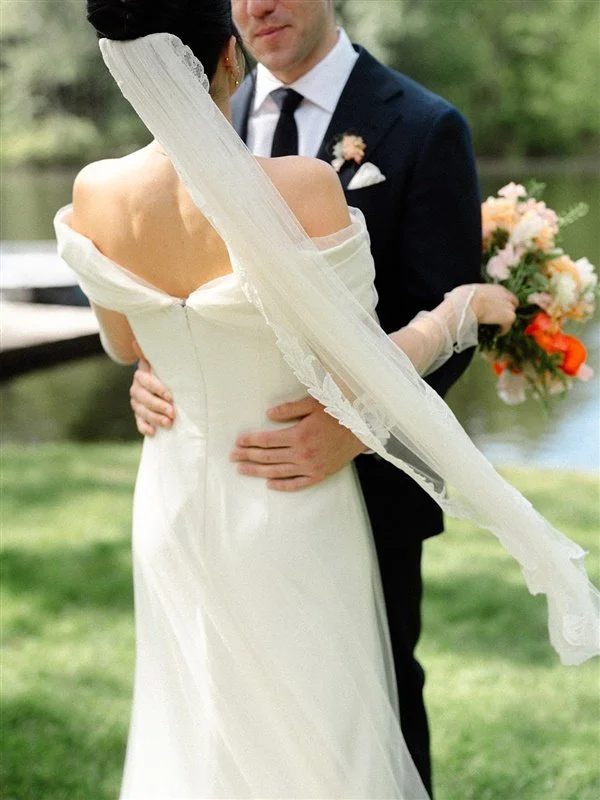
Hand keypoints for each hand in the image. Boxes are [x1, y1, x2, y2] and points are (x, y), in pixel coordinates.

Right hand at [130, 341, 174, 435]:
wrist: (160, 381)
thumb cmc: (164, 371)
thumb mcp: (161, 362)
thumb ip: (150, 354)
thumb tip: (136, 341)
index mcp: (141, 376)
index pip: (147, 382)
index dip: (158, 389)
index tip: (170, 396)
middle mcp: (136, 389)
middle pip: (145, 399)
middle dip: (159, 406)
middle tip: (172, 413)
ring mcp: (137, 403)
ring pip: (143, 412)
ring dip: (155, 419)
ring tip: (168, 424)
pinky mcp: (139, 414)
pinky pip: (139, 422)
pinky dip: (145, 428)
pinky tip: (153, 432)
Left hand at [229, 396, 366, 491]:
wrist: (362, 428)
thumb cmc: (337, 412)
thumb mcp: (312, 404)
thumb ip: (289, 409)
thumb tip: (268, 415)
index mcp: (299, 435)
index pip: (267, 440)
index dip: (250, 440)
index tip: (238, 441)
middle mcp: (302, 453)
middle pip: (268, 456)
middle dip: (248, 456)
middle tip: (232, 457)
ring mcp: (310, 466)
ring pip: (278, 471)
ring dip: (258, 471)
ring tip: (242, 470)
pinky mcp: (319, 474)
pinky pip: (297, 484)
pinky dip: (282, 485)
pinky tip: (269, 484)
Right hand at [471, 285, 517, 334]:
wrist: (466, 305)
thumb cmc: (463, 299)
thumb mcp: (472, 291)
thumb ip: (479, 294)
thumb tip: (471, 298)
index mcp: (497, 288)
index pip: (507, 297)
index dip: (502, 304)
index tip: (496, 311)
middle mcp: (506, 295)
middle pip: (512, 306)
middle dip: (505, 312)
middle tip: (496, 320)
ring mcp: (509, 306)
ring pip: (510, 316)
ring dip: (503, 322)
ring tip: (494, 327)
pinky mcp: (510, 317)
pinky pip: (507, 326)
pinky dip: (502, 330)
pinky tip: (495, 332)